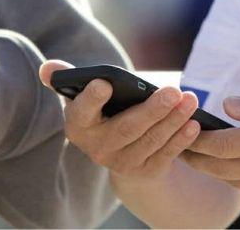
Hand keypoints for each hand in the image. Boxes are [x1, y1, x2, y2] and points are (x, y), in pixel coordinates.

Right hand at [38, 59, 200, 178]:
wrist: (117, 150)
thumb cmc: (101, 111)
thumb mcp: (83, 96)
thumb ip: (66, 79)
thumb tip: (47, 67)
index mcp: (78, 124)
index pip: (82, 111)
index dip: (92, 99)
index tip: (103, 83)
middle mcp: (97, 148)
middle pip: (126, 128)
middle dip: (152, 109)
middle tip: (174, 90)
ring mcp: (121, 163)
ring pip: (150, 141)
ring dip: (173, 121)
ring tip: (190, 99)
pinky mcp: (144, 172)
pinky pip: (164, 155)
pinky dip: (181, 140)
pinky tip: (193, 123)